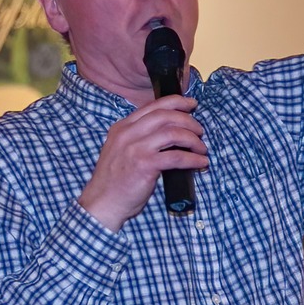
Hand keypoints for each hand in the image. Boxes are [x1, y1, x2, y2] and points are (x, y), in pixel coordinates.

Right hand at [79, 96, 207, 232]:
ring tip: (201, 148)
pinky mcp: (145, 165)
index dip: (176, 102)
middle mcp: (128, 134)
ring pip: (173, 133)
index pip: (153, 106)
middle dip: (188, 120)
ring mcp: (136, 148)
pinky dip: (193, 159)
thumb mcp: (121, 150)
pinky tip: (200, 162)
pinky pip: (176, 157)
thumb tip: (169, 131)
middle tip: (199, 131)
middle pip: (165, 115)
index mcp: (122, 127)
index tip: (191, 104)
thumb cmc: (114, 181)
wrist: (102, 202)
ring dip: (193, 139)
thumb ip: (138, 138)